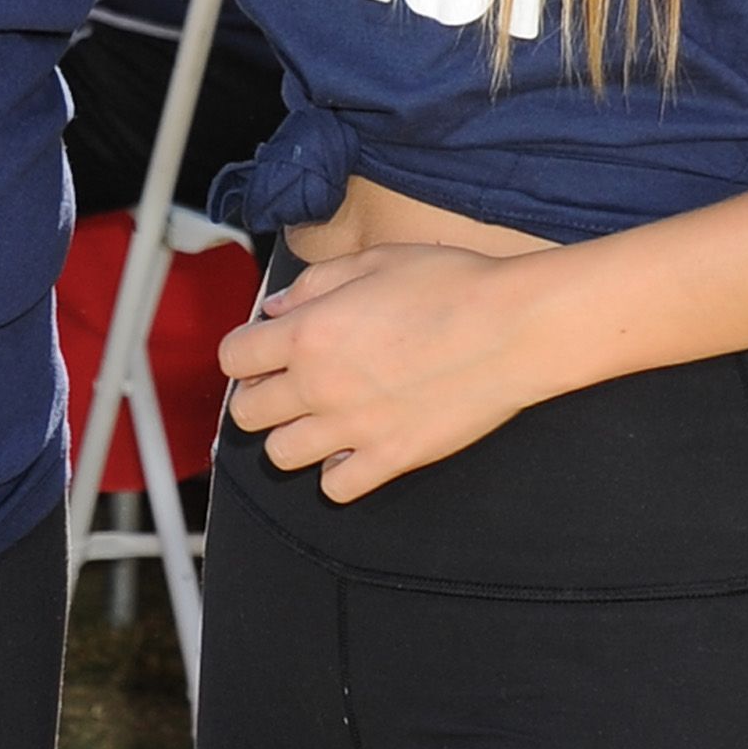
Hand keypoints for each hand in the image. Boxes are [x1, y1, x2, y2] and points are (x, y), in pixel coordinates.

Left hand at [217, 243, 553, 500]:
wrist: (513, 328)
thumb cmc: (453, 285)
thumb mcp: (374, 261)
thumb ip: (316, 284)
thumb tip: (279, 308)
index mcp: (310, 332)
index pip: (234, 358)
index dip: (244, 353)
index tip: (262, 351)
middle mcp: (320, 385)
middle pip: (248, 413)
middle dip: (260, 397)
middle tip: (288, 385)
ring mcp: (354, 428)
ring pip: (281, 455)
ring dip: (293, 437)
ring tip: (320, 418)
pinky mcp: (390, 457)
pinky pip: (336, 487)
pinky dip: (337, 472)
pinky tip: (354, 447)